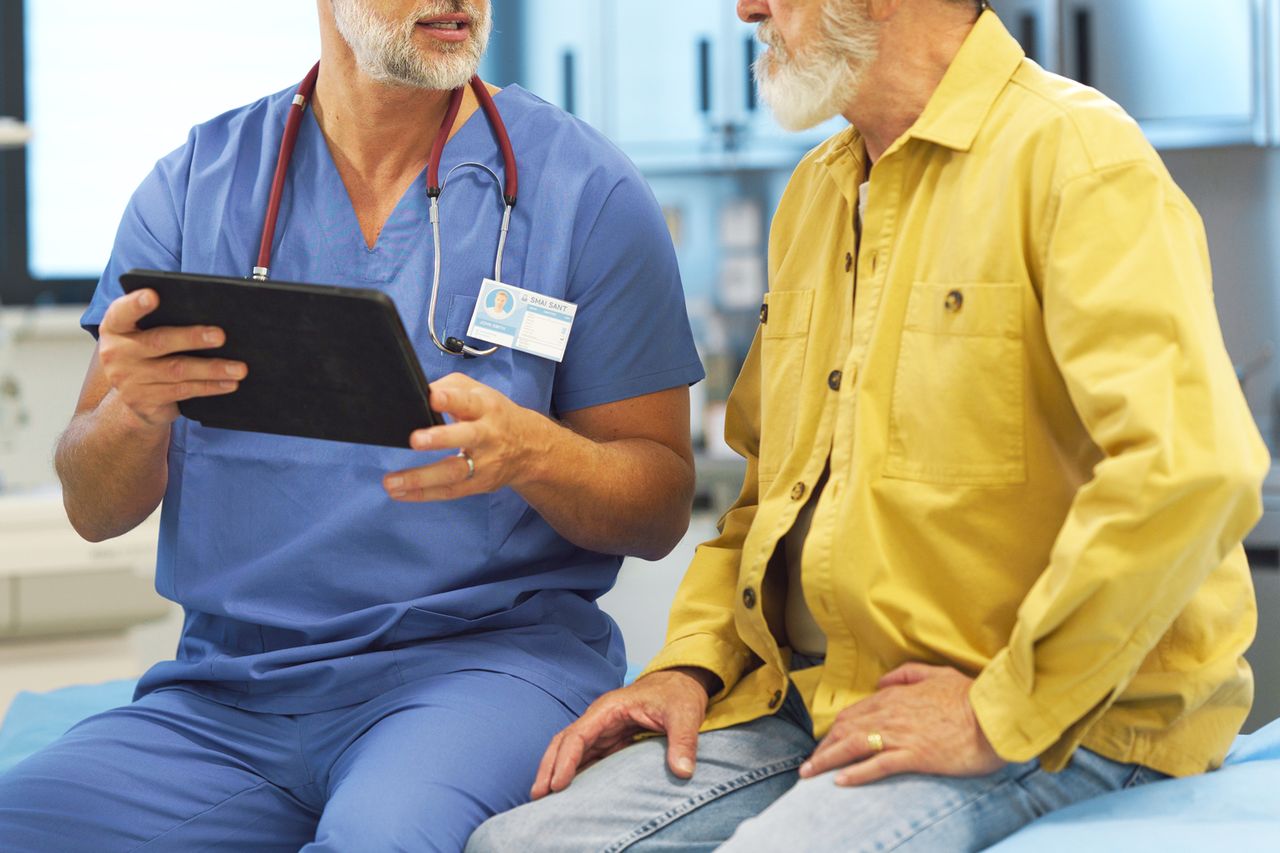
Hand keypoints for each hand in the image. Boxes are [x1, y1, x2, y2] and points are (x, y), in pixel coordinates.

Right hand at [97, 289, 246, 427]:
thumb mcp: (144, 335)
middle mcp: (116, 353)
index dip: (136, 303)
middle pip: (158, 342)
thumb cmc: (147, 354)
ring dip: (212, 369)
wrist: (132, 400)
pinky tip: (229, 383)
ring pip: (177, 370)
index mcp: (115, 328)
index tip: (153, 295)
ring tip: (238, 368)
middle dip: (192, 338)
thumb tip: (208, 311)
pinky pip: (183, 391)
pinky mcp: (144, 401)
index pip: (121, 312)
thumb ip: (163, 321)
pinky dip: (210, 386)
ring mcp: (128, 380)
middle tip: (220, 335)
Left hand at [383, 373, 544, 500]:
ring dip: (421, 478)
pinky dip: (423, 494)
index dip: (451, 399)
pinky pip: (449, 491)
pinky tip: (401, 493)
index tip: (432, 397)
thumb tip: (418, 393)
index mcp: (486, 407)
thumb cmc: (494, 415)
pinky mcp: (479, 484)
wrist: (530, 447)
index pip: (468, 401)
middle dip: (440, 438)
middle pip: (467, 437)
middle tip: (415, 439)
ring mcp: (484, 463)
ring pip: (454, 472)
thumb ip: (450, 388)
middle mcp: (488, 435)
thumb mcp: (479, 392)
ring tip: (392, 482)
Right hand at [530, 668, 716, 799]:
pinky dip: (573, 772)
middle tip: (537, 795)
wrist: (681, 684)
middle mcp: (600, 719)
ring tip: (543, 798)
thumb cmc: (679, 694)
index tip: (557, 784)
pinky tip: (568, 792)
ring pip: (571, 751)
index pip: (578, 734)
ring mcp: (603, 730)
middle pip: (564, 742)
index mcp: (610, 709)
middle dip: (548, 767)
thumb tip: (682, 771)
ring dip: (556, 771)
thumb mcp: (685, 715)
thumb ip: (683, 741)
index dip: (565, 760)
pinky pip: (586, 757)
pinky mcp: (610, 740)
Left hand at [800, 663, 1004, 785]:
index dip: (835, 729)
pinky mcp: (914, 755)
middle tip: (809, 764)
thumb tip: (881, 683)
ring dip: (827, 760)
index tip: (826, 742)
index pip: (855, 713)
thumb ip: (906, 675)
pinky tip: (840, 782)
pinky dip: (856, 773)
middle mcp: (891, 714)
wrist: (995, 714)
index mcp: (896, 696)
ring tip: (810, 774)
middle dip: (823, 748)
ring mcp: (901, 735)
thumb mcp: (937, 674)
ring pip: (853, 746)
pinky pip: (878, 765)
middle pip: (846, 730)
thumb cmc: (971, 696)